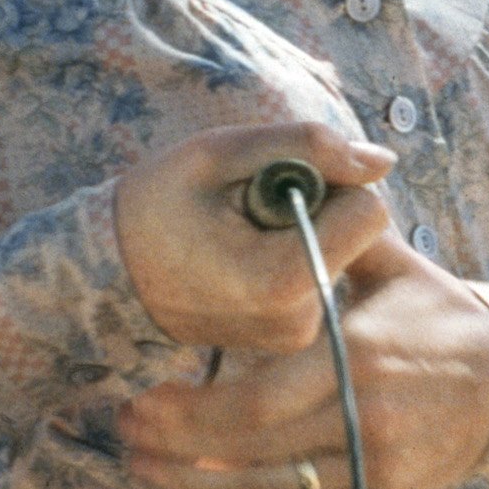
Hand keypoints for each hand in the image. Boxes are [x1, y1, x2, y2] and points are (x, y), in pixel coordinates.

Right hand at [113, 120, 395, 351]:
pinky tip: (242, 261)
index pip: (370, 211)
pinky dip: (291, 258)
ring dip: (300, 233)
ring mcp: (294, 338)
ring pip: (340, 255)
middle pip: (357, 235)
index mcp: (285, 279)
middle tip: (244, 215)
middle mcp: (299, 320)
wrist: (105, 276)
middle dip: (315, 210)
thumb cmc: (154, 206)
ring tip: (236, 239)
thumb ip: (306, 146)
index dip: (329, 182)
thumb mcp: (219, 154)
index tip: (270, 186)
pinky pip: (321, 278)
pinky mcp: (289, 341)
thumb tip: (384, 159)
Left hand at [119, 231, 488, 488]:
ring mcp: (375, 464)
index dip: (191, 411)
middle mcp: (365, 416)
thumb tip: (280, 179)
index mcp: (358, 352)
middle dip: (177, 448)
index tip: (144, 398)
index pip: (259, 398)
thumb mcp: (392, 261)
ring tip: (142, 471)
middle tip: (126, 434)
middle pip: (252, 450)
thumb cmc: (435, 311)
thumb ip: (333, 229)